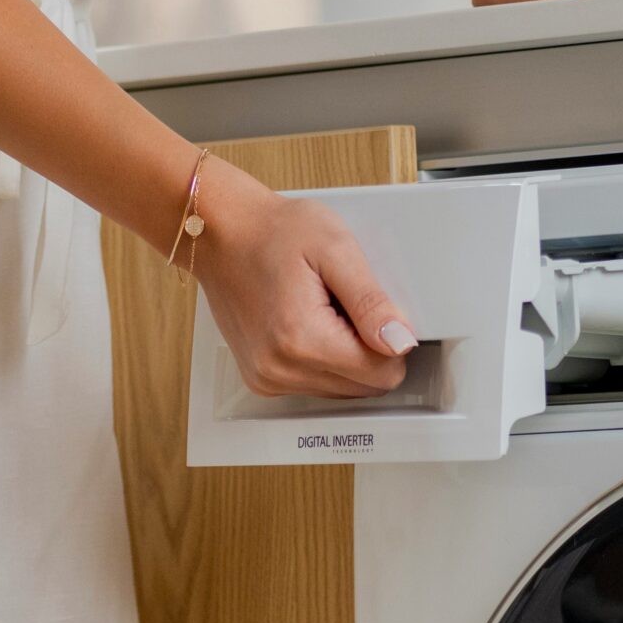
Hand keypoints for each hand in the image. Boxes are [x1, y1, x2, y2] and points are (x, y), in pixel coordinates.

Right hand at [190, 159, 416, 399]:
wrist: (221, 233)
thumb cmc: (274, 232)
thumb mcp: (335, 249)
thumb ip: (371, 302)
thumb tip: (401, 342)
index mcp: (302, 340)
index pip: (382, 373)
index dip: (391, 339)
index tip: (373, 306)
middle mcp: (281, 370)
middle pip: (365, 387)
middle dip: (369, 348)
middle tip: (346, 303)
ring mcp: (267, 379)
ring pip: (343, 390)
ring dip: (346, 354)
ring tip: (324, 308)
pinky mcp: (261, 380)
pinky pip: (316, 385)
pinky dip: (323, 359)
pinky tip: (308, 321)